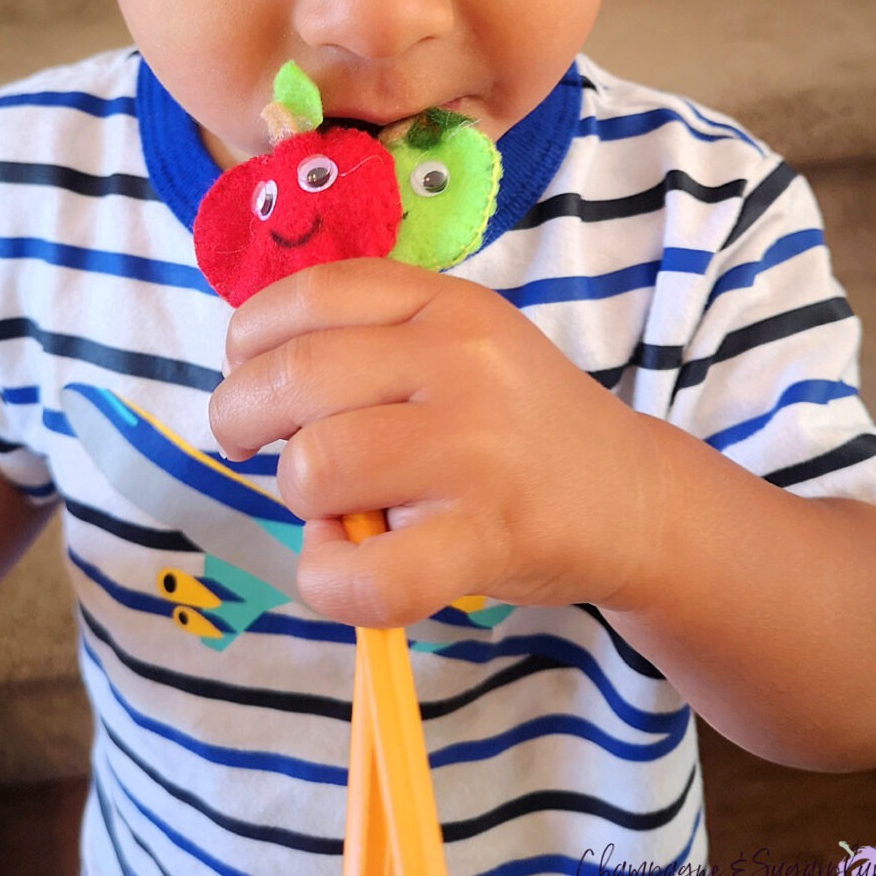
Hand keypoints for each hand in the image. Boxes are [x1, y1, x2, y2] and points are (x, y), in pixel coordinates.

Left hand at [209, 258, 656, 626]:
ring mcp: (476, 450)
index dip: (249, 339)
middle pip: (292, 379)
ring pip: (315, 468)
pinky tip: (350, 563)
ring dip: (302, 500)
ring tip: (342, 509)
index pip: (310, 295)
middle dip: (241, 419)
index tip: (246, 377)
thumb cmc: (524, 426)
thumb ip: (376, 343)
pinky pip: (364, 574)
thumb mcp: (465, 348)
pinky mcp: (488, 538)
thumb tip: (252, 378)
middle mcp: (463, 362)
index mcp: (449, 306)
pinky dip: (329, 580)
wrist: (634, 498)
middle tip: (257, 449)